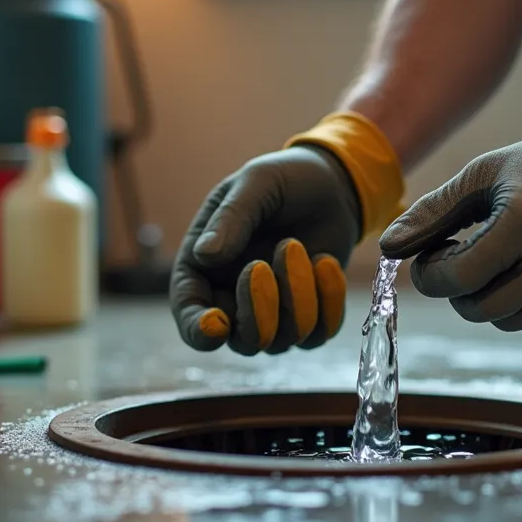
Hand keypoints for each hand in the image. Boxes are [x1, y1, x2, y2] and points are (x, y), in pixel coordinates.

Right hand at [170, 146, 360, 354]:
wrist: (331, 184)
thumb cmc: (283, 180)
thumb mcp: (255, 184)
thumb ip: (231, 219)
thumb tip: (204, 254)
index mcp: (203, 268)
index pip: (190, 314)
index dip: (199, 329)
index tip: (216, 325)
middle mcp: (233, 298)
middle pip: (241, 340)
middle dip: (258, 311)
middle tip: (267, 261)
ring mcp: (273, 312)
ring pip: (282, 341)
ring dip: (297, 298)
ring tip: (300, 248)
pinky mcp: (309, 315)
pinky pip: (318, 334)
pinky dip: (328, 303)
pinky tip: (326, 262)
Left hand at [378, 116, 521, 330]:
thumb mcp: (479, 177)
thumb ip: (431, 213)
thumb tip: (387, 248)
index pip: (461, 277)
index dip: (433, 275)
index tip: (431, 257)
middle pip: (484, 309)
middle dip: (458, 294)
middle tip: (458, 266)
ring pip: (513, 321)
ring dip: (490, 300)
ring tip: (494, 266)